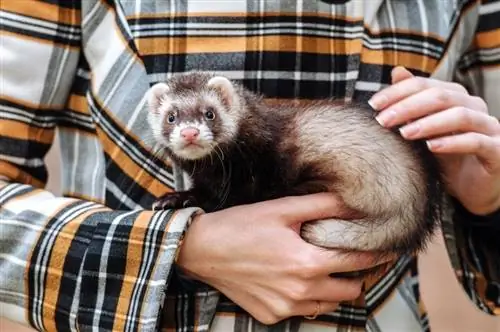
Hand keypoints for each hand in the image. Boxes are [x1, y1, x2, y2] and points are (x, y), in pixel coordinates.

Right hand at [176, 193, 389, 324]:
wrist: (202, 250)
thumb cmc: (241, 226)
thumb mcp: (282, 209)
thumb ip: (321, 205)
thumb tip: (351, 202)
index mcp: (309, 264)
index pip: (359, 262)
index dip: (379, 254)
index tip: (390, 249)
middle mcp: (301, 292)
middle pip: (351, 289)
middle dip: (359, 274)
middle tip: (354, 258)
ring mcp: (286, 308)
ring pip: (329, 303)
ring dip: (334, 287)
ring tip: (324, 268)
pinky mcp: (271, 315)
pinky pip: (303, 312)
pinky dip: (308, 298)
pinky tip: (295, 279)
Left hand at [369, 66, 499, 214]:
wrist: (472, 187)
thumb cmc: (444, 156)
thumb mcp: (423, 130)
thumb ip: (411, 103)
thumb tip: (397, 71)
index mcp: (455, 97)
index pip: (424, 85)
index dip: (397, 92)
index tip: (373, 105)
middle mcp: (474, 106)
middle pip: (441, 96)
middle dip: (408, 107)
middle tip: (383, 120)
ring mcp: (489, 126)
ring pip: (461, 115)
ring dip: (429, 123)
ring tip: (405, 133)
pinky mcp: (497, 149)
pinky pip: (476, 141)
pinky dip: (453, 142)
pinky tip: (431, 147)